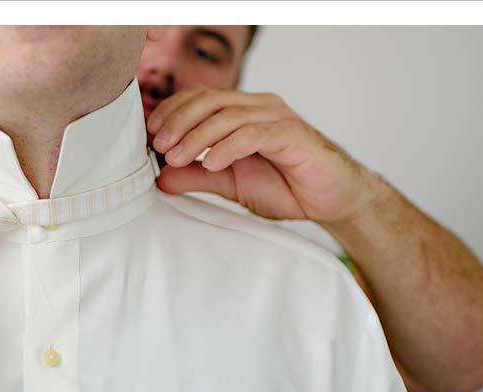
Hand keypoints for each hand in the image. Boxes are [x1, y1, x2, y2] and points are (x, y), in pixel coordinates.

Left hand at [148, 86, 382, 223]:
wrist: (331, 201)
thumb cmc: (286, 187)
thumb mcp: (229, 184)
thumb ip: (197, 177)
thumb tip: (160, 178)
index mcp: (243, 112)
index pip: (200, 99)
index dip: (172, 112)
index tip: (150, 134)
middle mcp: (259, 107)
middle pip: (210, 100)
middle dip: (179, 121)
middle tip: (158, 146)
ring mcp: (277, 117)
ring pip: (228, 115)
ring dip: (197, 137)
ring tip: (177, 157)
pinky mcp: (292, 135)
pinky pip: (254, 134)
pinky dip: (229, 147)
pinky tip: (212, 163)